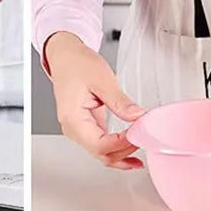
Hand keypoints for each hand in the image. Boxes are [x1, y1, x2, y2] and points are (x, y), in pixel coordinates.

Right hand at [45, 31, 144, 169]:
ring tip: (142, 143)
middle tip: (145, 137)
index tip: (139, 133)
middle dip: (126, 150)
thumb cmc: (77, 64)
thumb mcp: (102, 79)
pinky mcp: (86, 127)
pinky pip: (102, 146)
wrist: (66, 56)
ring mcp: (78, 130)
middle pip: (101, 153)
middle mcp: (72, 129)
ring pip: (102, 154)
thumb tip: (138, 117)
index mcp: (73, 118)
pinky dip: (118, 150)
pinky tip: (132, 151)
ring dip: (123, 153)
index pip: (99, 145)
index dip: (122, 143)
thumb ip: (120, 101)